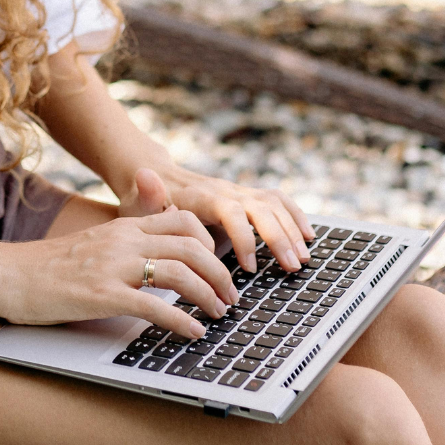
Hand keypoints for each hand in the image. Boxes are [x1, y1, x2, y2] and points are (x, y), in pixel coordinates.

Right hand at [0, 209, 238, 339]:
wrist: (7, 274)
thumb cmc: (49, 266)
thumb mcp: (95, 244)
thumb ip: (128, 246)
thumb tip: (162, 262)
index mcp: (123, 225)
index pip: (182, 220)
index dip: (211, 243)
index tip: (220, 266)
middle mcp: (123, 239)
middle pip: (191, 245)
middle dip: (220, 273)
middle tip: (230, 297)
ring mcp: (112, 265)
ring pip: (179, 272)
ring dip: (207, 295)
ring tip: (218, 315)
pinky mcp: (100, 294)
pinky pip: (153, 305)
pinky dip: (180, 320)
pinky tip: (192, 332)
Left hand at [118, 167, 312, 273]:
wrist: (150, 177)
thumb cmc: (142, 199)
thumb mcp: (137, 202)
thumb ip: (145, 196)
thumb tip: (145, 176)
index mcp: (201, 196)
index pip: (231, 211)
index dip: (244, 238)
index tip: (249, 268)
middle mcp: (224, 190)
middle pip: (260, 207)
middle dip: (279, 237)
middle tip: (291, 267)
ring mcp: (237, 191)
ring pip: (273, 203)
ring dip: (291, 229)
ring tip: (303, 259)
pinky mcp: (244, 197)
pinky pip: (277, 201)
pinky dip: (295, 215)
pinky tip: (308, 236)